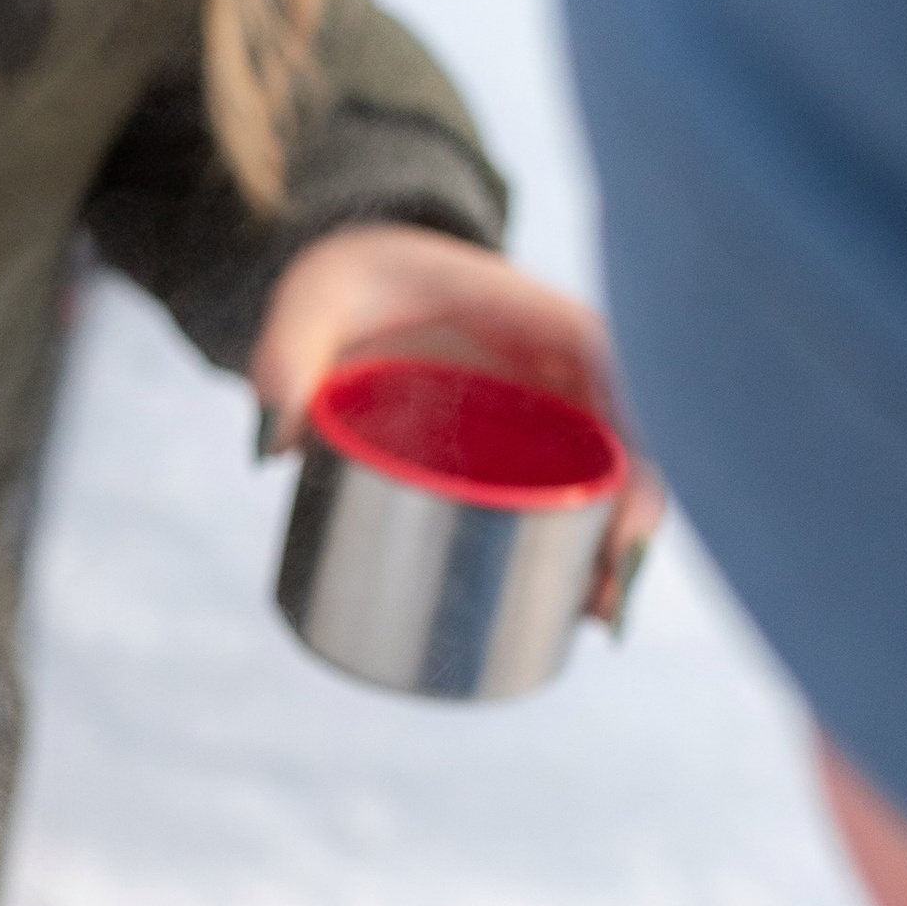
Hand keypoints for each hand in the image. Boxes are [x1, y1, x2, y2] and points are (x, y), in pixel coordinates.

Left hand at [250, 224, 664, 624]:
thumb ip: (286, 353)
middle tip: (607, 596)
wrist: (353, 290)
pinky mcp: (520, 450)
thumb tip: (272, 446)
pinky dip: (580, 548)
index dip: (634, 425)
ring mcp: (543, 410)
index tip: (627, 500)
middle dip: (633, 514)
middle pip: (622, 433)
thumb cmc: (346, 284)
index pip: (604, 361)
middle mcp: (553, 364)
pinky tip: (579, 611)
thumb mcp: (312, 298)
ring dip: (615, 546)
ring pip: (606, 477)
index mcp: (524, 313)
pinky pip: (568, 496)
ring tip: (600, 621)